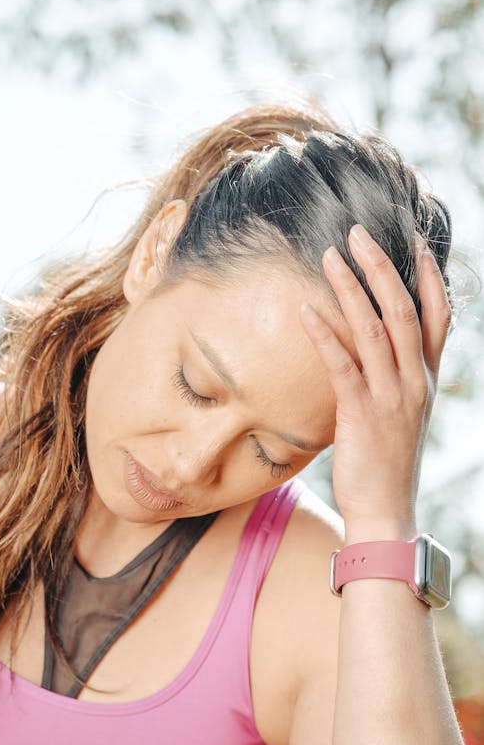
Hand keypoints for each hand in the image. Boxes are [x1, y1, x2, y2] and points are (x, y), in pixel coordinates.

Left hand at [300, 224, 452, 542]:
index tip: (413, 240)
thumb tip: (367, 345)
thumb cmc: (385, 461)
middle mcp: (415, 382)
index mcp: (426, 379)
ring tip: (330, 256)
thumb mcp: (400, 413)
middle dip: (383, 267)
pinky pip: (343, 366)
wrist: (385, 512)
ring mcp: (391, 398)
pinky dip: (324, 335)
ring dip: (352, 288)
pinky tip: (305, 310)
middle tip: (359, 232)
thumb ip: (391, 377)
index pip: (438, 316)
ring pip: (377, 330)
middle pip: (405, 311)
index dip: (427, 276)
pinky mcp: (362, 414)